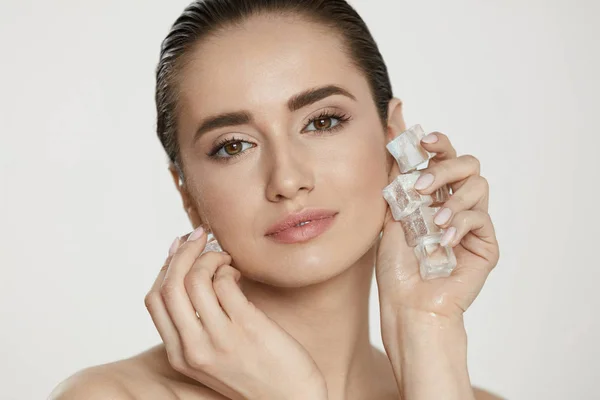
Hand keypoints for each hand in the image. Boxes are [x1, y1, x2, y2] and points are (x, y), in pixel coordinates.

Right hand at [144, 228, 327, 399]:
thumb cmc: (254, 373)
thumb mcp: (212, 356)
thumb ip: (197, 326)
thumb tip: (188, 274)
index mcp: (179, 355)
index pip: (154, 300)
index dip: (165, 267)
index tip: (179, 249)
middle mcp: (193, 348)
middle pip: (169, 285)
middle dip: (182, 252)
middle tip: (199, 236)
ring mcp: (219, 339)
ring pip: (195, 279)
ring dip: (209, 256)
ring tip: (225, 259)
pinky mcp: (247, 328)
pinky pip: (224, 283)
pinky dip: (228, 268)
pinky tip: (238, 273)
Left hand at [375, 131, 499, 322]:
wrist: (407, 304)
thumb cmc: (398, 266)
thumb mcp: (391, 216)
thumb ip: (398, 180)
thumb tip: (394, 139)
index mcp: (433, 197)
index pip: (443, 159)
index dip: (438, 143)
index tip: (423, 138)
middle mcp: (455, 205)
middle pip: (467, 164)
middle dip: (445, 166)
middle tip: (422, 185)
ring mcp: (471, 224)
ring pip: (478, 184)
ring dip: (452, 197)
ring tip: (431, 221)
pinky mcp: (485, 244)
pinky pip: (480, 217)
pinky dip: (459, 223)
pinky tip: (442, 240)